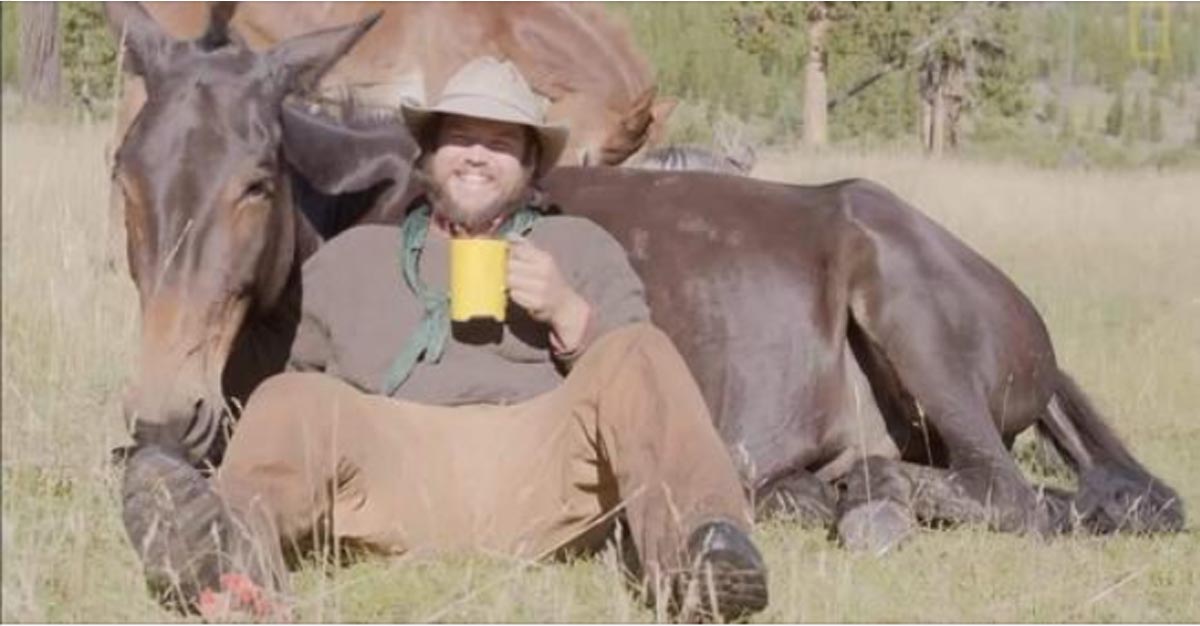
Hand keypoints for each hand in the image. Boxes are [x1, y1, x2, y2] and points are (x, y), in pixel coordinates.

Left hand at [506, 235, 589, 351]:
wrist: (564, 304)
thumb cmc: (550, 280)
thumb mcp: (542, 260)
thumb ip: (525, 247)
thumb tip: (510, 235)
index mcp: (544, 258)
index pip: (517, 250)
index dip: (508, 254)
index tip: (506, 258)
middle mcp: (544, 271)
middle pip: (510, 266)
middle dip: (507, 270)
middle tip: (511, 274)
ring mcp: (541, 288)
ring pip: (510, 281)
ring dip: (510, 284)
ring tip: (517, 285)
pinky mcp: (537, 303)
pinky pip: (514, 295)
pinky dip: (515, 295)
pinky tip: (521, 295)